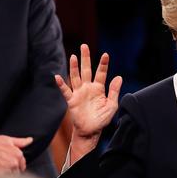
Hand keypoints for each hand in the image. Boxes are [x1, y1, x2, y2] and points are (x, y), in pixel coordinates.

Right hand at [0, 134, 32, 175]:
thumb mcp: (7, 139)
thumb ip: (20, 142)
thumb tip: (30, 140)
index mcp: (18, 154)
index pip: (22, 165)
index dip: (16, 166)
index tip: (10, 165)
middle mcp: (14, 163)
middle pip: (17, 173)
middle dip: (11, 171)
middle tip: (2, 166)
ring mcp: (6, 170)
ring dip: (5, 176)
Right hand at [54, 44, 121, 160]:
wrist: (91, 131)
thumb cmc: (102, 119)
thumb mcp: (112, 105)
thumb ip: (114, 91)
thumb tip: (119, 76)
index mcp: (99, 88)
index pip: (101, 73)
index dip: (103, 64)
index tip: (106, 54)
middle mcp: (88, 88)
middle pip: (86, 70)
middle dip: (85, 58)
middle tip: (84, 46)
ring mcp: (79, 93)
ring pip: (76, 77)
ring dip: (74, 67)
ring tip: (74, 56)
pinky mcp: (72, 101)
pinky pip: (66, 91)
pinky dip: (61, 84)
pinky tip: (57, 76)